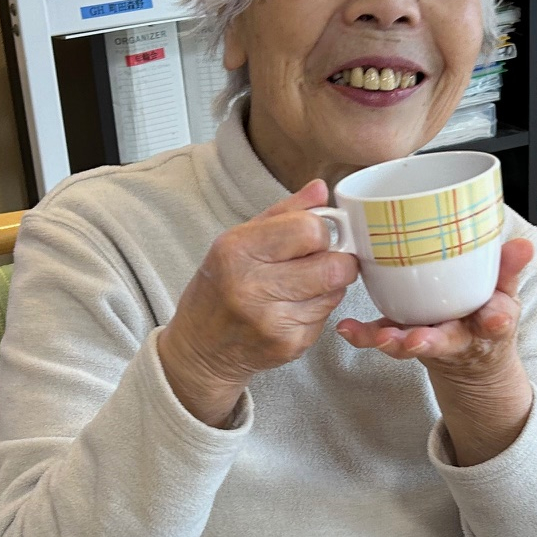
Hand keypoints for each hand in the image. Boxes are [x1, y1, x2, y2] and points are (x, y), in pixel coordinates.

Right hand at [158, 181, 358, 425]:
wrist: (200, 348)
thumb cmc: (219, 288)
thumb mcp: (238, 241)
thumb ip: (284, 213)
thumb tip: (322, 188)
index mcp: (237, 251)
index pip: (310, 230)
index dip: (319, 232)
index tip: (311, 238)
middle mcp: (252, 287)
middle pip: (333, 266)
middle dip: (335, 261)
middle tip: (318, 262)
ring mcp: (272, 321)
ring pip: (335, 292)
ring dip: (327, 286)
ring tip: (299, 287)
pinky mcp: (289, 345)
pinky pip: (326, 317)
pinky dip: (317, 311)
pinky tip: (292, 310)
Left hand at [336, 237, 536, 465]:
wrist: (469, 356)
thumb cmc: (483, 316)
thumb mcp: (505, 295)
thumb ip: (509, 269)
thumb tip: (523, 245)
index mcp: (487, 325)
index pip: (496, 322)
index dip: (495, 319)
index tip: (494, 318)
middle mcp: (456, 338)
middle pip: (443, 341)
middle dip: (428, 340)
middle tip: (414, 339)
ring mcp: (428, 341)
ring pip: (410, 344)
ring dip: (393, 341)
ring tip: (379, 336)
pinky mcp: (404, 339)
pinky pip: (383, 338)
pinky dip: (365, 335)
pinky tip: (348, 329)